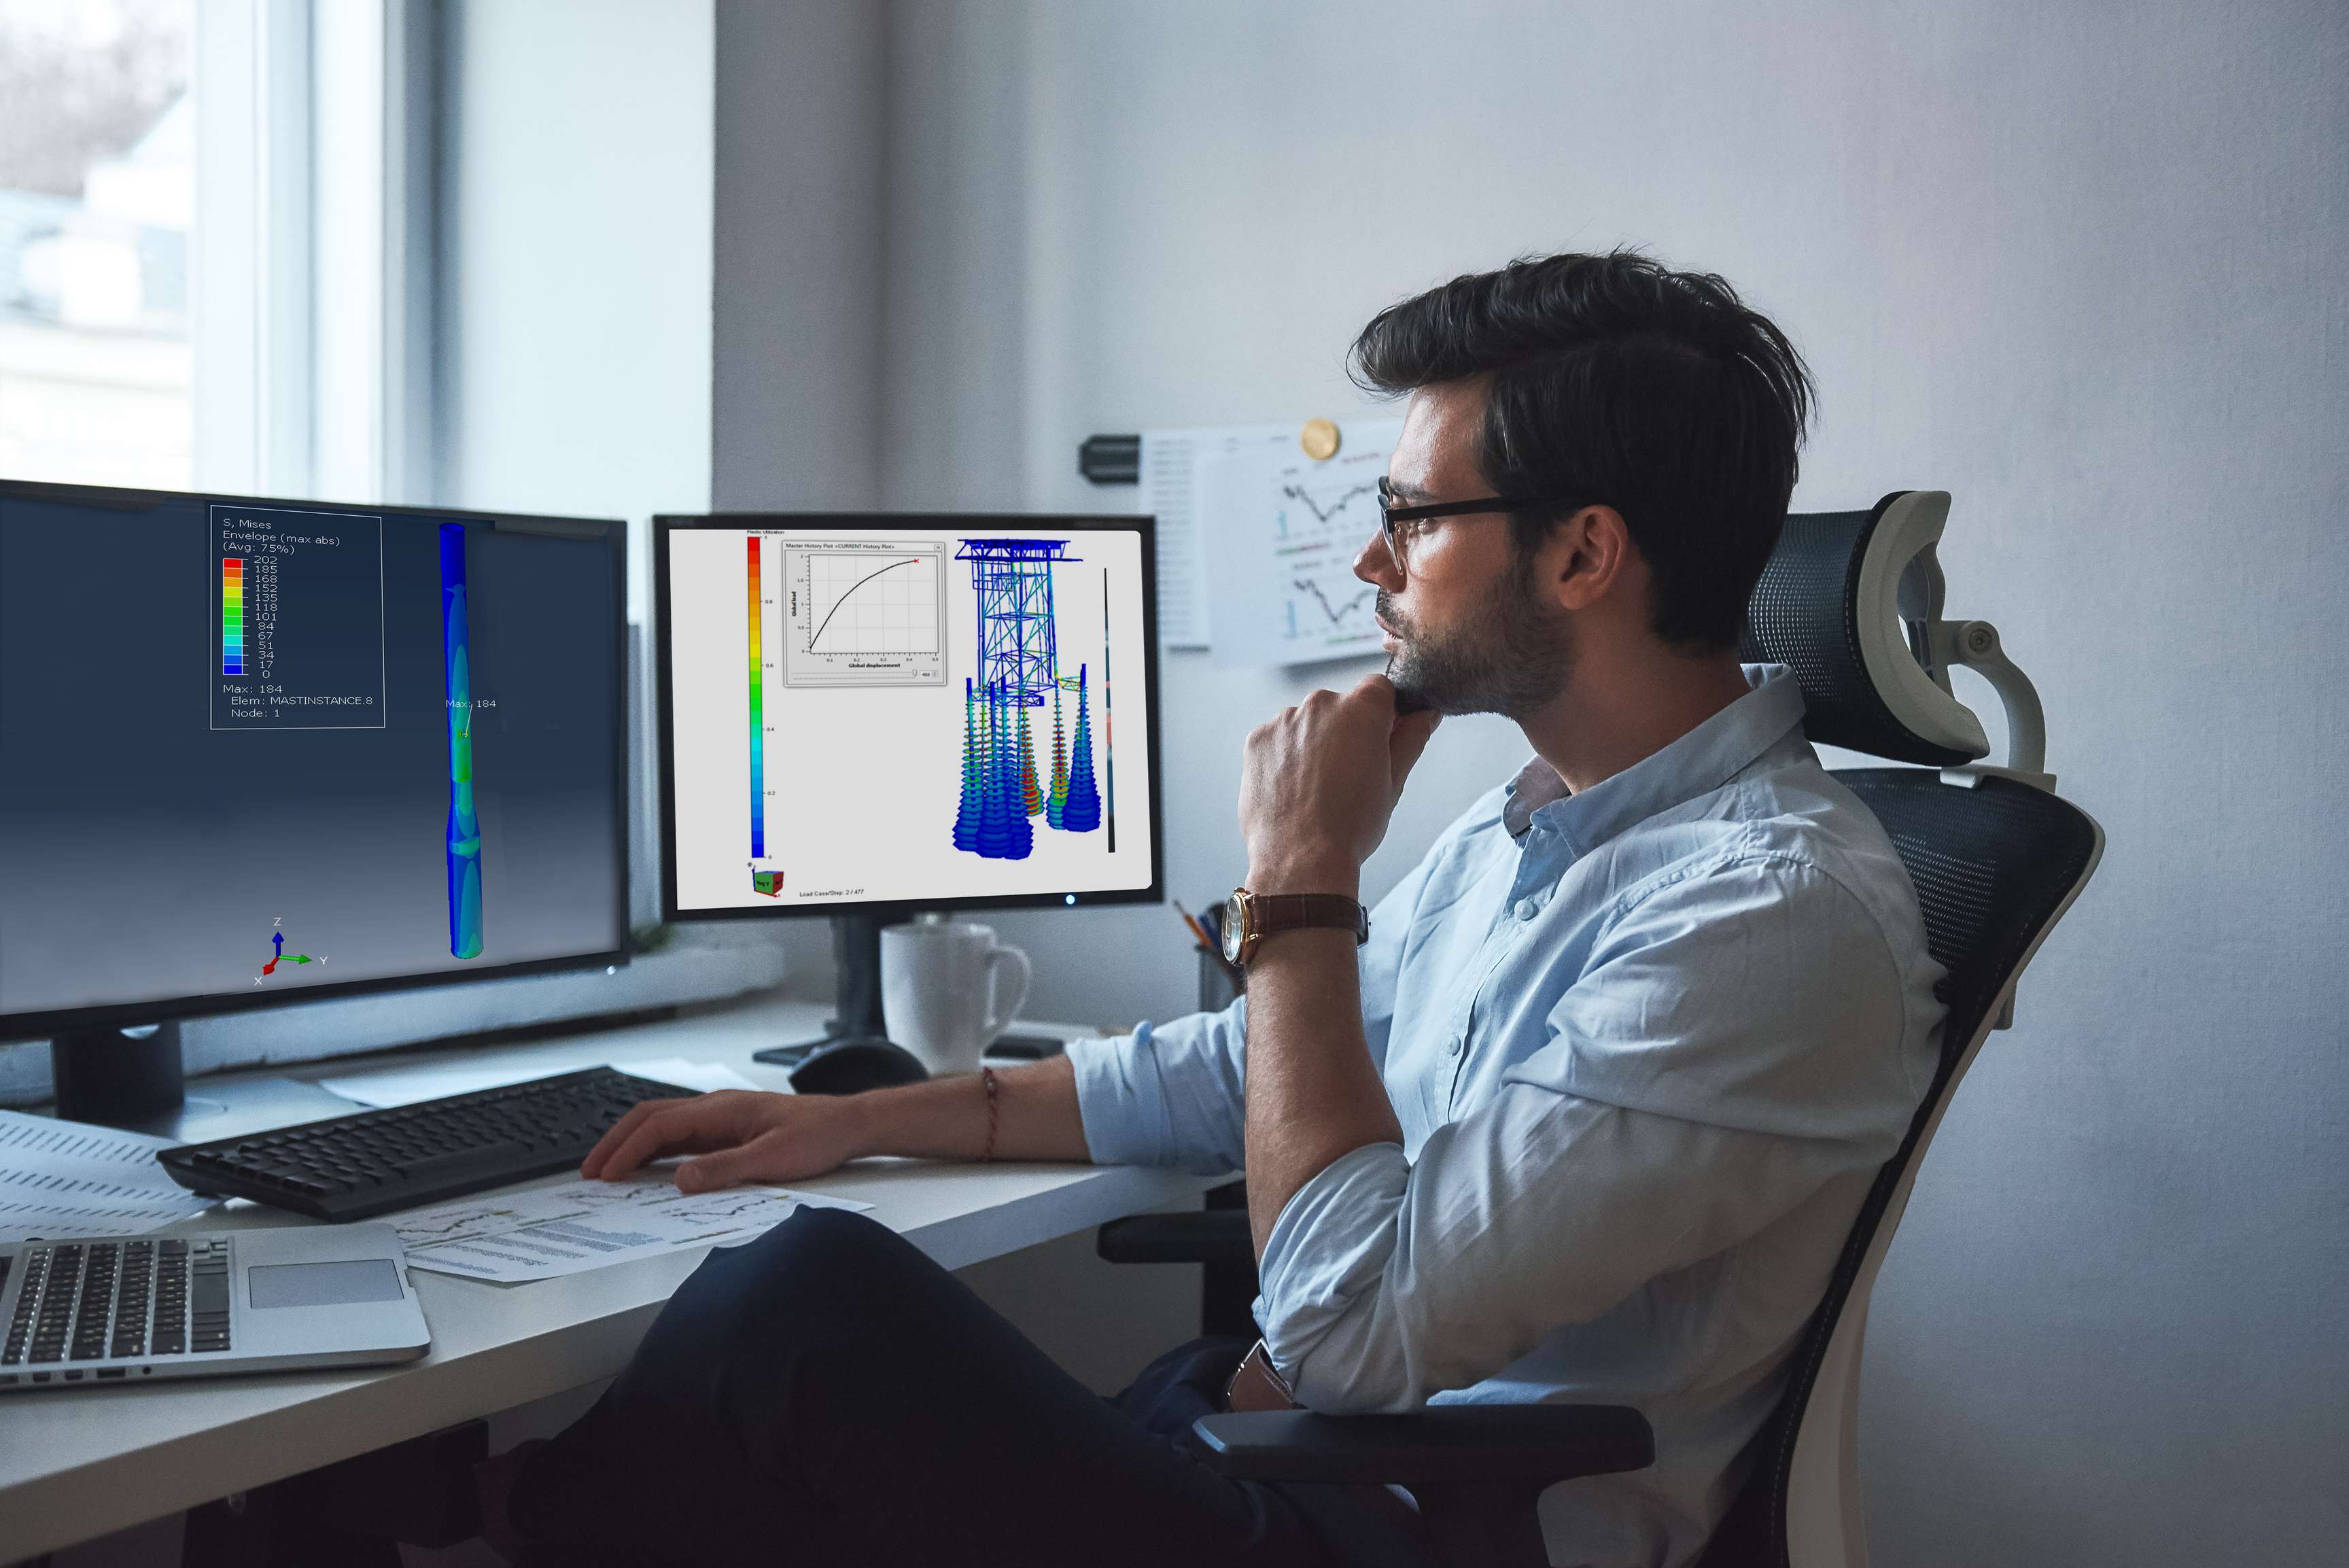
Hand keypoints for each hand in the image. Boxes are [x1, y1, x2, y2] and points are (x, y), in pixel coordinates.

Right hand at [580, 1090, 867, 1192]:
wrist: (848, 1124)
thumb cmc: (818, 1136)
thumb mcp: (773, 1159)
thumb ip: (726, 1169)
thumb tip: (681, 1181)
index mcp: (721, 1109)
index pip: (659, 1126)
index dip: (627, 1150)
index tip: (605, 1174)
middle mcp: (715, 1107)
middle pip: (650, 1117)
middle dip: (616, 1143)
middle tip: (589, 1171)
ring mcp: (720, 1116)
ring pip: (663, 1124)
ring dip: (632, 1144)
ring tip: (607, 1171)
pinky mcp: (729, 1128)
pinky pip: (681, 1135)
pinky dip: (656, 1149)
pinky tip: (648, 1168)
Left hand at [1239, 674, 1440, 894]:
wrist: (1300, 860)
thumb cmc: (1351, 825)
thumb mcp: (1394, 782)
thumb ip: (1411, 738)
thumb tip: (1426, 714)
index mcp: (1361, 709)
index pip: (1379, 689)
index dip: (1384, 714)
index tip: (1381, 741)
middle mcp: (1320, 703)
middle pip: (1340, 706)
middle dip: (1347, 731)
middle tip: (1348, 776)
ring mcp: (1284, 720)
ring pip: (1307, 723)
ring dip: (1314, 743)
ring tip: (1317, 788)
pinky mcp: (1257, 739)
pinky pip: (1279, 738)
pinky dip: (1286, 756)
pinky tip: (1294, 789)